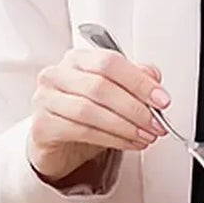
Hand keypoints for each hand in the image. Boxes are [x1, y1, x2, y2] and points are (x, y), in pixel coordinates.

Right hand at [27, 45, 168, 184]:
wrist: (57, 143)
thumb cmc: (84, 113)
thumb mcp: (113, 93)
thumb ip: (133, 80)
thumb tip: (154, 78)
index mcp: (77, 59)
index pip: (110, 62)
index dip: (139, 81)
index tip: (161, 100)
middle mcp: (57, 74)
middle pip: (100, 86)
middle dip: (134, 107)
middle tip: (155, 123)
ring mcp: (45, 99)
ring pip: (90, 111)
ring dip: (124, 126)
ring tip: (144, 136)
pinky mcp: (42, 126)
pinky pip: (81, 131)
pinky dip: (111, 139)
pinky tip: (128, 143)